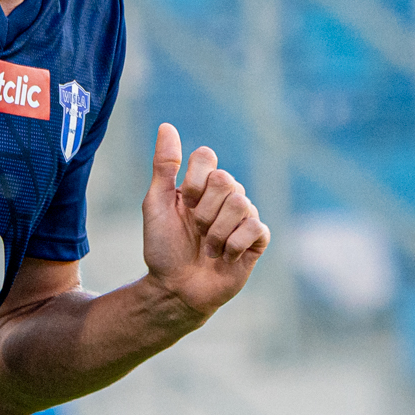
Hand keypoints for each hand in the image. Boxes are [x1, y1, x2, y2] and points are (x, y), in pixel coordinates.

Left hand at [140, 122, 269, 319]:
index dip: (193, 181)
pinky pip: (255, 227)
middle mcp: (226, 196)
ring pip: (240, 204)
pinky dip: (233, 245)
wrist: (176, 289)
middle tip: (195, 231)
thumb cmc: (163, 247)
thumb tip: (166, 126)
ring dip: (216, 233)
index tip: (183, 203)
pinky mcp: (258, 239)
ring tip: (208, 248)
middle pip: (225, 180)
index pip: (207, 156)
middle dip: (203, 211)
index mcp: (202, 184)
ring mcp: (244, 216)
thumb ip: (163, 165)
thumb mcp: (156, 204)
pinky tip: (225, 257)